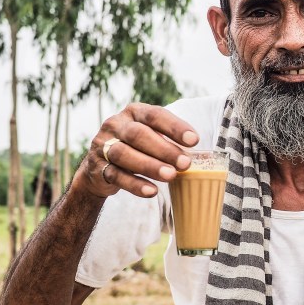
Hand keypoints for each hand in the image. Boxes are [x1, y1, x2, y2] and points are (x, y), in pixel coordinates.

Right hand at [73, 103, 198, 198]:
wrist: (101, 167)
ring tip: (171, 176)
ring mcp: (104, 146)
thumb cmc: (138, 148)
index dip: (175, 127)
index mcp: (134, 112)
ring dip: (150, 166)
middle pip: (138, 134)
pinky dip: (135, 185)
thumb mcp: (153, 138)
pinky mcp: (98, 168)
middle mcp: (116, 125)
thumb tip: (206, 157)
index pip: (155, 115)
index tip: (194, 140)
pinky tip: (152, 192)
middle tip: (185, 163)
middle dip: (164, 149)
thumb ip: (172, 142)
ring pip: (124, 154)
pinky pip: (116, 176)